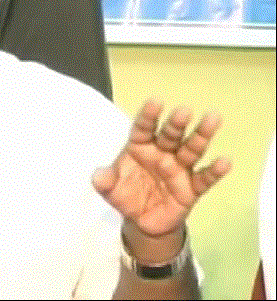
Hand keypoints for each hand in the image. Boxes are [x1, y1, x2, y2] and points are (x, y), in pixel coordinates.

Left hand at [92, 98, 231, 237]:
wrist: (142, 221)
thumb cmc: (126, 194)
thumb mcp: (109, 189)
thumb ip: (104, 180)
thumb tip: (98, 177)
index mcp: (140, 147)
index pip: (144, 128)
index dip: (148, 116)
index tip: (155, 101)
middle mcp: (161, 153)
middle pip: (170, 136)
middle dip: (176, 124)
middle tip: (184, 111)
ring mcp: (178, 169)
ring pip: (191, 150)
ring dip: (201, 136)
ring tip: (212, 119)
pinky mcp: (191, 189)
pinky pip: (204, 179)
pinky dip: (214, 171)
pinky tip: (224, 161)